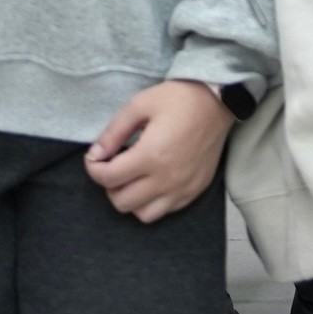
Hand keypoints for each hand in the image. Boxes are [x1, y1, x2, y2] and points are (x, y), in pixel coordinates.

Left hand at [83, 80, 232, 224]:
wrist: (219, 101)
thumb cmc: (179, 98)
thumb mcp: (140, 104)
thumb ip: (114, 132)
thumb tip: (95, 154)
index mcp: (151, 155)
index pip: (108, 178)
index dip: (93, 168)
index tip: (94, 158)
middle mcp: (166, 178)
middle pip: (122, 202)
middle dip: (109, 185)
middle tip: (113, 167)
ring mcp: (183, 188)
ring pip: (143, 214)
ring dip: (131, 199)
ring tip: (132, 178)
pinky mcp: (195, 190)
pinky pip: (166, 211)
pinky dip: (153, 202)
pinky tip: (153, 182)